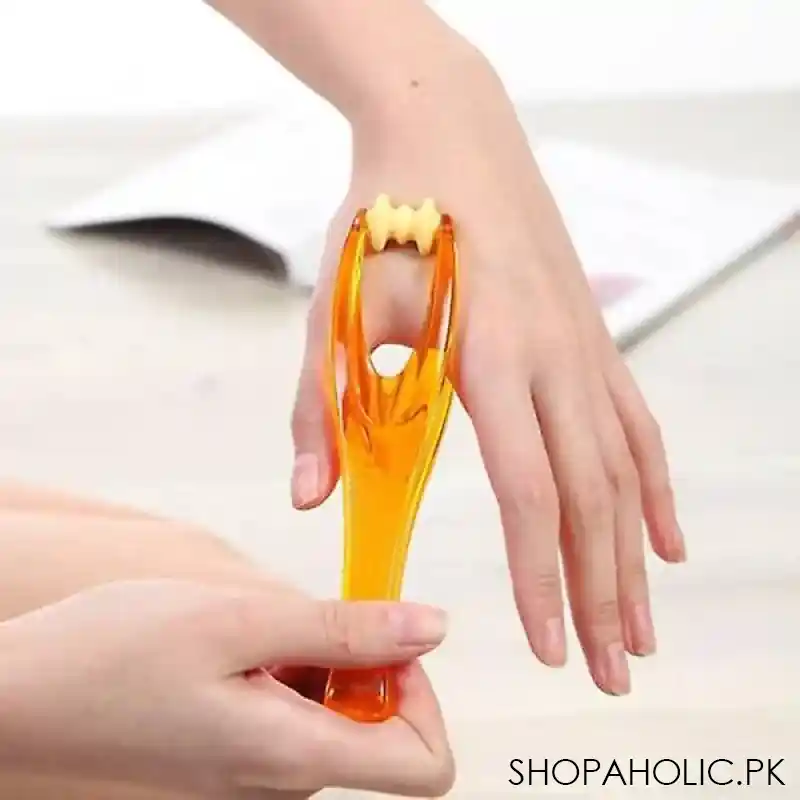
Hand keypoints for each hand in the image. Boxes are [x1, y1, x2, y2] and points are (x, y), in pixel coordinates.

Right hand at [0, 579, 453, 797]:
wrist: (19, 700)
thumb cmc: (114, 655)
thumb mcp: (240, 621)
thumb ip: (343, 629)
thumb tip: (432, 628)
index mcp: (295, 757)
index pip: (424, 763)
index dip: (423, 693)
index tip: (379, 638)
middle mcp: (283, 781)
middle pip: (381, 732)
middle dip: (363, 661)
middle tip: (304, 617)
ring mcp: (256, 773)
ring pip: (334, 714)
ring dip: (319, 659)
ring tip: (258, 628)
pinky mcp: (233, 754)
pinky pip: (292, 713)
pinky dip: (286, 669)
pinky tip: (240, 643)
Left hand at [290, 50, 685, 695]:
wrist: (447, 135)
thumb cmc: (387, 218)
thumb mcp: (336, 309)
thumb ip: (324, 409)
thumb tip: (313, 500)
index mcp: (492, 354)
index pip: (530, 489)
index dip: (542, 575)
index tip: (550, 644)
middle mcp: (556, 356)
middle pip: (592, 497)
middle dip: (601, 594)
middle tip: (610, 675)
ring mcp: (585, 345)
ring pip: (624, 472)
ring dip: (634, 558)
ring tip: (642, 633)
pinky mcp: (592, 336)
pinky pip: (637, 426)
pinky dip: (654, 489)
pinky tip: (667, 541)